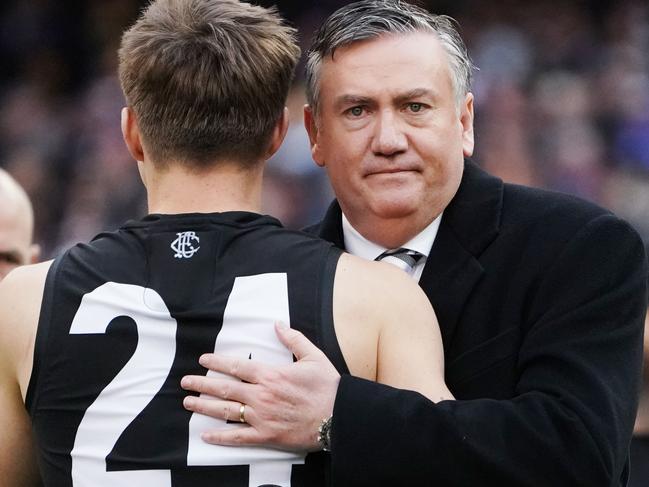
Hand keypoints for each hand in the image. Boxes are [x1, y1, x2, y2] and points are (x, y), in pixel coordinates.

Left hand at [181, 322, 339, 450]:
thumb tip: (278, 324)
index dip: (218, 362)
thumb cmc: (327, 387)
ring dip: (205, 406)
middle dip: (202, 384)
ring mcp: (262, 417)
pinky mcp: (266, 436)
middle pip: (225, 388)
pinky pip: (238, 437)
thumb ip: (293, 339)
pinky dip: (220, 436)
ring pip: (226, 411)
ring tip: (188, 403)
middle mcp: (262, 396)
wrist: (338, 416)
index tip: (203, 360)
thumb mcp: (313, 356)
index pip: (237, 366)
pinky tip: (206, 434)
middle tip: (185, 382)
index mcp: (271, 375)